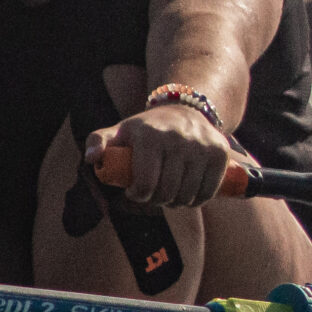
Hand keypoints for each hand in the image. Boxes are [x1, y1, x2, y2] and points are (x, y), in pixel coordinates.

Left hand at [84, 103, 235, 210]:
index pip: (145, 184)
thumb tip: (92, 159)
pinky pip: (210, 191)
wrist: (185, 108)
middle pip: (167, 192)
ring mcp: (201, 145)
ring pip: (188, 195)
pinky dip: (199, 200)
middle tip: (154, 195)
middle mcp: (177, 138)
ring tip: (170, 196)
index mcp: (149, 135)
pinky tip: (190, 196)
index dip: (138, 196)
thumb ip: (98, 142)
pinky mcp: (220, 152)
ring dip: (177, 203)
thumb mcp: (119, 130)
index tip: (136, 192)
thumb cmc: (146, 127)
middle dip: (157, 201)